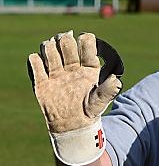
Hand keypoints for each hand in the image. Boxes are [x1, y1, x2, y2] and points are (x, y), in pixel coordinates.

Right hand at [27, 31, 121, 164]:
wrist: (72, 125)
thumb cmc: (89, 110)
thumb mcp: (101, 101)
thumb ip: (108, 90)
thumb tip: (116, 79)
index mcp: (89, 66)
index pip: (87, 43)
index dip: (85, 40)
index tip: (84, 41)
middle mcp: (72, 66)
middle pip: (66, 42)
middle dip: (65, 41)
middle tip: (65, 46)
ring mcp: (57, 72)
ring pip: (49, 48)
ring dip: (49, 48)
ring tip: (52, 56)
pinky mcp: (43, 81)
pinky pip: (35, 64)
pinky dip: (36, 60)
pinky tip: (41, 63)